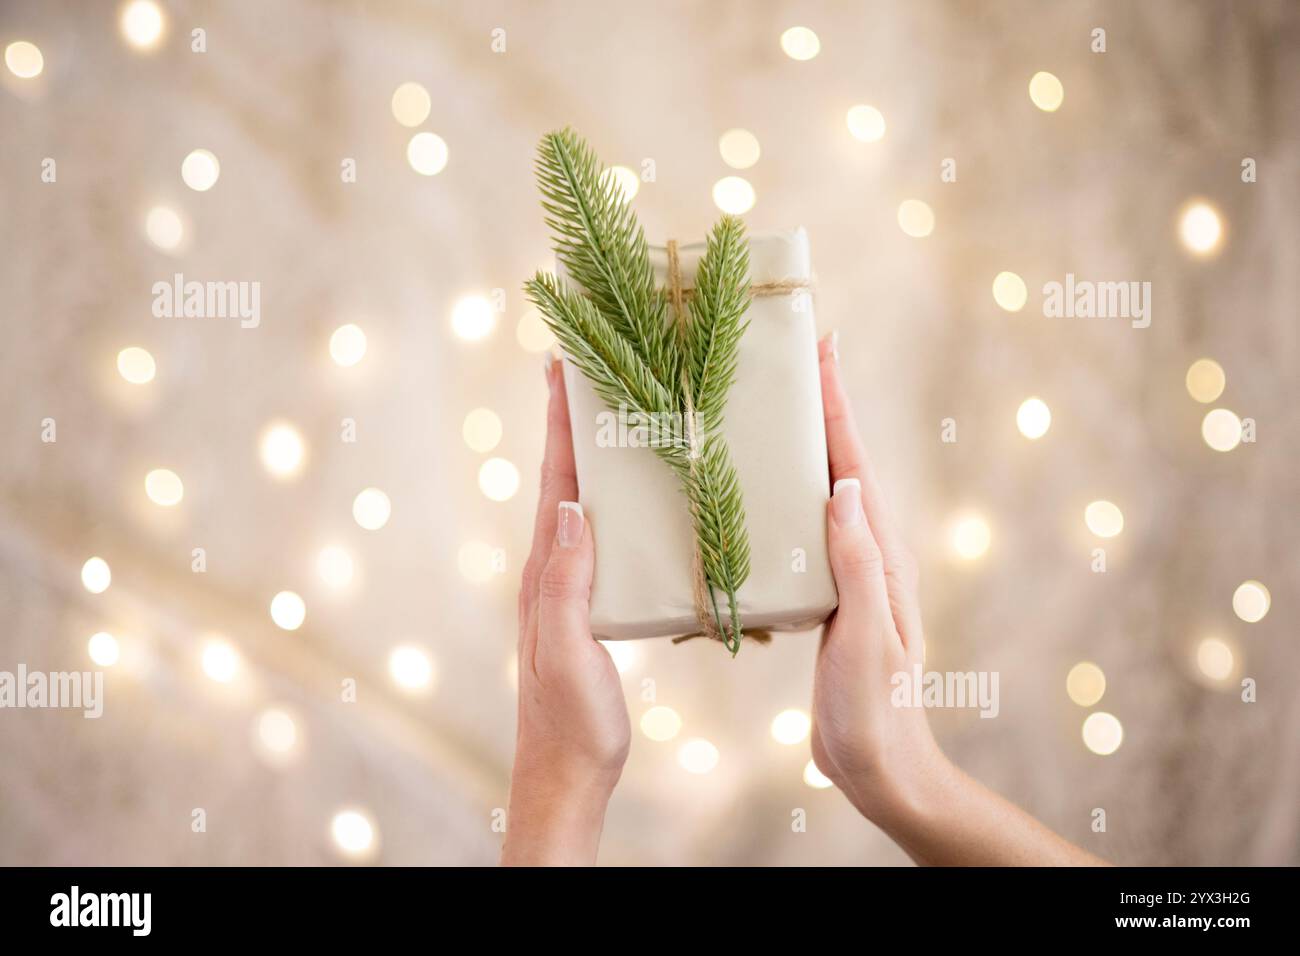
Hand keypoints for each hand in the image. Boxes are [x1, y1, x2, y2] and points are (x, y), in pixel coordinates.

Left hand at [501, 356, 629, 865]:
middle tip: (585, 369)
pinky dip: (614, 502)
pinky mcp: (591, 607)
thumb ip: (566, 584)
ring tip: (615, 416)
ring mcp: (570, 588)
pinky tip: (638, 501)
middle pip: (565, 481)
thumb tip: (572, 507)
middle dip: (572, 424)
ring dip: (592, 456)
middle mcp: (552, 571)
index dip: (558, 425)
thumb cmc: (570, 722)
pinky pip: (603, 537)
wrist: (566, 776)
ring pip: (584, 505)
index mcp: (546, 573)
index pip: (554, 482)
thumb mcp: (568, 652)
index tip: (560, 366)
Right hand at [811, 333, 1103, 864]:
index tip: (824, 349)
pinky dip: (785, 493)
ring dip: (802, 445)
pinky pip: (804, 527)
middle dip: (821, 407)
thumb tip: (845, 485)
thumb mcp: (865, 635)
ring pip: (821, 490)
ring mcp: (849, 572)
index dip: (838, 405)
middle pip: (841, 463)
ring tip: (769, 407)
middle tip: (793, 358)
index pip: (855, 463)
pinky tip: (758, 492)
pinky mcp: (828, 595)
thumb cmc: (875, 706)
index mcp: (880, 553)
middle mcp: (868, 552)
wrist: (880, 763)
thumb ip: (858, 564)